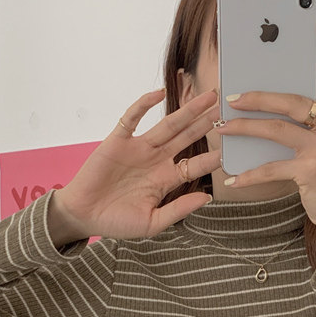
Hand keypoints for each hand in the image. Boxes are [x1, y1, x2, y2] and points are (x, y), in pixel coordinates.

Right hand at [56, 87, 221, 239]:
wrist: (83, 216)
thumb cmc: (116, 222)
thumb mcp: (152, 222)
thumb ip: (179, 210)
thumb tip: (207, 198)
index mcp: (166, 179)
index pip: (195, 165)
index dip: (212, 157)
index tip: (232, 149)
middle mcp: (156, 160)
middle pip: (187, 137)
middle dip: (206, 123)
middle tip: (226, 108)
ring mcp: (138, 148)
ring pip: (167, 124)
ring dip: (187, 110)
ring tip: (207, 96)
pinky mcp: (117, 141)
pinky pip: (132, 118)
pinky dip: (144, 105)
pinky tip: (159, 94)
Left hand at [217, 13, 315, 235]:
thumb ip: (315, 123)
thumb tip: (276, 106)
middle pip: (294, 100)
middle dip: (258, 96)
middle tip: (231, 96)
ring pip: (277, 129)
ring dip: (244, 129)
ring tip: (222, 129)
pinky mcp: (313, 171)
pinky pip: (272, 166)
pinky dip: (250, 173)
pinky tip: (233, 177)